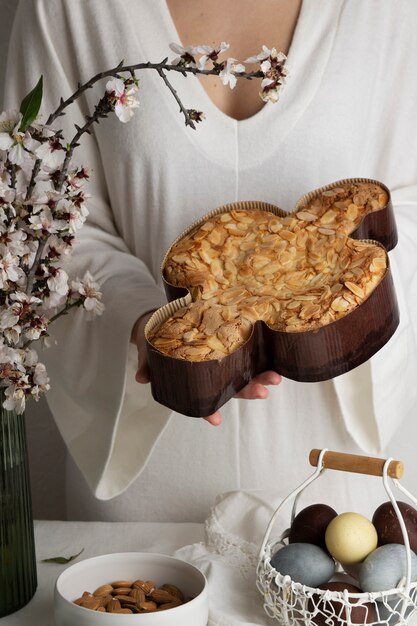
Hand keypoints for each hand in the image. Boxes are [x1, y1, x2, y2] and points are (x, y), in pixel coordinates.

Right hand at [132, 312, 281, 424]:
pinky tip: (275, 356)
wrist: (158, 318)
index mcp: (194, 380)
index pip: (202, 399)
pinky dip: (262, 356)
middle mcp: (211, 373)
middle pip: (232, 387)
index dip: (209, 410)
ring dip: (261, 377)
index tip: (215, 420)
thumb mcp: (148, 351)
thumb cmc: (154, 339)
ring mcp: (222, 359)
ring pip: (245, 372)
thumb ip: (147, 365)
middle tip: (263, 392)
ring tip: (276, 378)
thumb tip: (140, 377)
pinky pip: (247, 351)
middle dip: (249, 391)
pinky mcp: (228, 341)